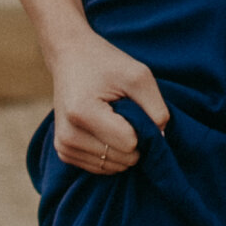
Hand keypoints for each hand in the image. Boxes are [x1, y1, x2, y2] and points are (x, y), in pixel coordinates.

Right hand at [49, 30, 169, 174]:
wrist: (70, 57)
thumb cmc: (106, 64)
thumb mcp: (139, 76)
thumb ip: (157, 109)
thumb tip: (160, 140)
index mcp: (82, 113)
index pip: (130, 144)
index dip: (142, 128)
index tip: (133, 106)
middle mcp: (69, 136)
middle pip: (123, 159)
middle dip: (133, 139)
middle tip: (123, 111)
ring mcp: (64, 147)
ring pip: (114, 167)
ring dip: (122, 148)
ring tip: (112, 119)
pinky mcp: (64, 152)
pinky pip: (102, 168)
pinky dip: (111, 153)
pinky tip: (105, 129)